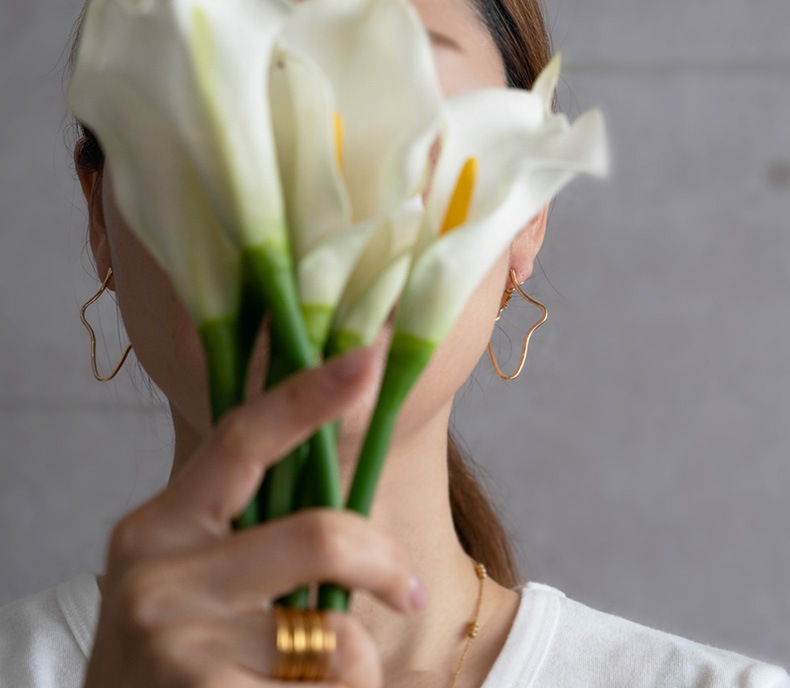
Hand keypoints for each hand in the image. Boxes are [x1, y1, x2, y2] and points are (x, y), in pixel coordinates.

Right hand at [83, 345, 424, 687]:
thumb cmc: (177, 662)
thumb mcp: (192, 584)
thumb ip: (253, 538)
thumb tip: (351, 513)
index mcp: (160, 523)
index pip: (241, 437)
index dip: (308, 395)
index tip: (366, 357)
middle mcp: (156, 572)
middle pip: (320, 536)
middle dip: (385, 562)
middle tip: (409, 591)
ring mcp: (175, 641)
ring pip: (338, 633)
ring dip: (356, 664)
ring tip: (324, 681)